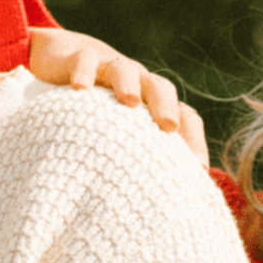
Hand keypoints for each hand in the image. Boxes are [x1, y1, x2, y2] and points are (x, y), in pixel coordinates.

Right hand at [27, 28, 208, 162]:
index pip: (184, 116)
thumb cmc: (99, 107)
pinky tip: (79, 87)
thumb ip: (140, 158)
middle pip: (160, 88)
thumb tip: (162, 202)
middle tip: (168, 127)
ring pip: (124, 70)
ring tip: (128, 102)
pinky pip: (85, 60)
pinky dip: (84, 71)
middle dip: (166, 106)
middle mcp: (138, 84)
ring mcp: (110, 69)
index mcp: (155, 104)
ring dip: (129, 84)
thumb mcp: (123, 132)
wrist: (65, 61)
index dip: (193, 138)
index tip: (196, 168)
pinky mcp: (80, 59)